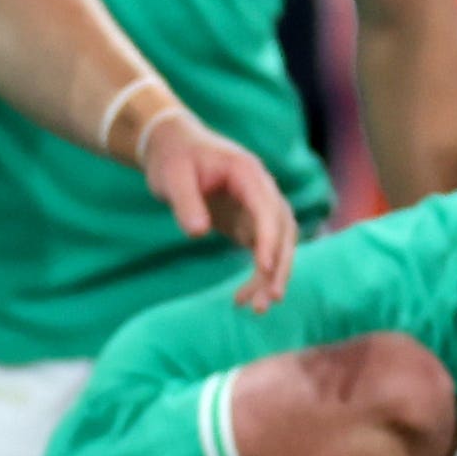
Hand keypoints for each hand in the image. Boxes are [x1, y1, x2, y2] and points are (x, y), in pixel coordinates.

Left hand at [140, 107, 296, 307]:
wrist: (172, 147)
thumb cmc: (173, 157)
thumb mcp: (172, 176)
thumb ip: (185, 202)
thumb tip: (198, 232)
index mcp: (248, 174)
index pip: (268, 209)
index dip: (269, 239)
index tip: (264, 268)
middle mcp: (262, 190)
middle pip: (283, 231)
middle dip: (279, 266)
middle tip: (269, 300)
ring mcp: (258, 207)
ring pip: (278, 245)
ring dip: (271, 276)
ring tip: (256, 308)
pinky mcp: (248, 222)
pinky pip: (261, 251)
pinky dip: (257, 275)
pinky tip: (242, 299)